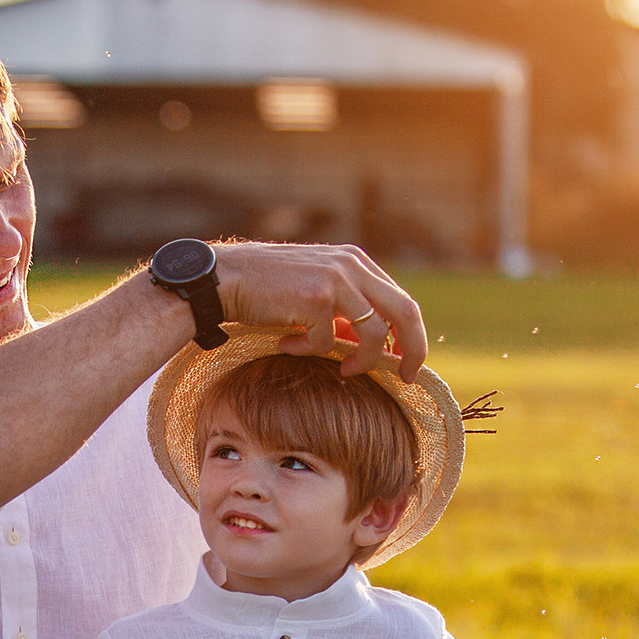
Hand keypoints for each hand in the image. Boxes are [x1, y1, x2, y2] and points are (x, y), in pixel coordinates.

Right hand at [212, 243, 428, 381]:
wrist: (225, 278)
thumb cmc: (268, 288)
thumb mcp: (316, 288)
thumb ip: (347, 308)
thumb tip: (375, 346)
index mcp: (356, 261)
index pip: (402, 300)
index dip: (410, 335)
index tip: (405, 361)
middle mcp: (352, 265)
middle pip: (405, 311)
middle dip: (413, 349)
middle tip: (408, 377)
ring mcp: (336, 280)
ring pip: (375, 333)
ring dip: (363, 361)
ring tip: (343, 370)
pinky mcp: (316, 299)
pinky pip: (327, 342)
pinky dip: (307, 351)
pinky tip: (285, 344)